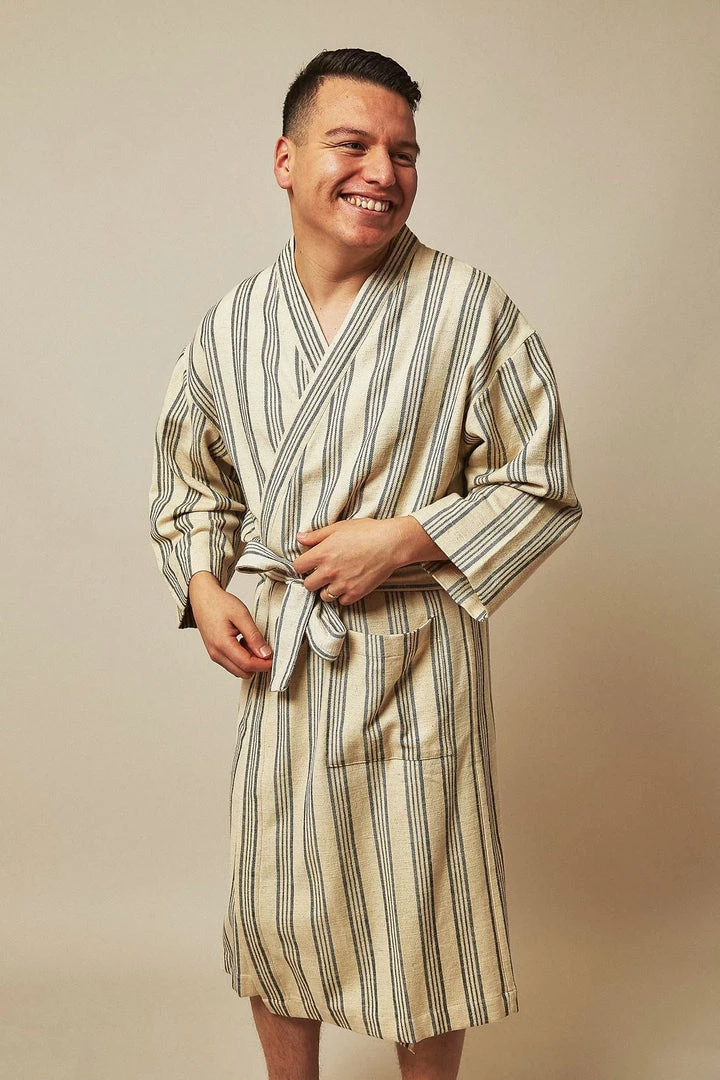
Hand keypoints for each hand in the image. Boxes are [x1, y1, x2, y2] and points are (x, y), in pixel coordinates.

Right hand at [188, 571, 272, 678]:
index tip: (274, 657)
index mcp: (222, 644)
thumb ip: (254, 636)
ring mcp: (214, 655)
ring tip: (251, 641)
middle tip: (264, 647)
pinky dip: (242, 658)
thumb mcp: (242, 615)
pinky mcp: (215, 653)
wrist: (203, 598)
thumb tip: (265, 654)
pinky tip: (244, 643)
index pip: (247, 664)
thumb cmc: (220, 604)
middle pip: (243, 672)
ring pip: (238, 670)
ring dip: (249, 661)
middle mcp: (216, 654)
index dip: (263, 664)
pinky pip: (232, 664)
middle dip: (257, 664)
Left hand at [293, 518, 407, 604]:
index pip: (298, 567)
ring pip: (324, 596)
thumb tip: (299, 538)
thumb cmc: (366, 531)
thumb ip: (316, 535)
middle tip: (322, 573)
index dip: (302, 565)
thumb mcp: (338, 528)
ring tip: (337, 580)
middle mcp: (329, 571)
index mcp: (322, 553)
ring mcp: (342, 584)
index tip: (309, 564)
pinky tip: (349, 584)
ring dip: (328, 589)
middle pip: (308, 585)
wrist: (391, 543)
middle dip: (313, 579)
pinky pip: (341, 601)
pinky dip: (343, 595)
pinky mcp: (355, 593)